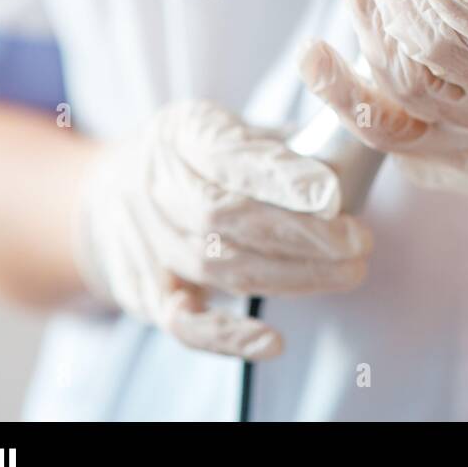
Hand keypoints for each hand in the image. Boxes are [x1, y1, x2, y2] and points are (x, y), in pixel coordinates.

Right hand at [72, 99, 371, 359]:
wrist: (108, 192)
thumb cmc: (196, 156)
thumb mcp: (233, 123)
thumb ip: (285, 142)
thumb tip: (354, 153)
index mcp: (183, 131)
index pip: (228, 154)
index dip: (281, 177)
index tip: (332, 195)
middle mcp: (155, 184)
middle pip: (225, 217)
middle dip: (302, 234)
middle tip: (359, 241)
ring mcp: (144, 241)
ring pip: (216, 267)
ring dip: (291, 276)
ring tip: (349, 271)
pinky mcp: (143, 292)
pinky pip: (182, 321)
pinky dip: (227, 337)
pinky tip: (273, 343)